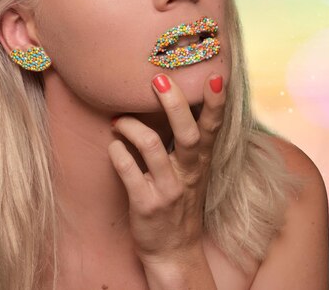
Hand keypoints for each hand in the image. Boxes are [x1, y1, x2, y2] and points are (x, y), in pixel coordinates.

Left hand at [108, 72, 225, 271]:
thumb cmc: (179, 200)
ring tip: (118, 120)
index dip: (216, 102)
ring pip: (152, 147)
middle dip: (174, 104)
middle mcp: (188, 173)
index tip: (216, 76)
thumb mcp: (192, 169)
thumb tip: (174, 94)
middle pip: (187, 133)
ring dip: (131, 126)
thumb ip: (188, 137)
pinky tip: (113, 146)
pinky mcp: (146, 204)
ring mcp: (168, 190)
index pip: (212, 126)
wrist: (173, 252)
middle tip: (158, 80)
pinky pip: (128, 170)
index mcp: (201, 160)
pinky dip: (117, 152)